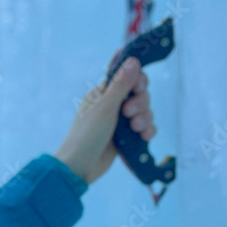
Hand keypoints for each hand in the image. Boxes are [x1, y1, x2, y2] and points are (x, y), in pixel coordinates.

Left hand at [53, 57, 155, 186]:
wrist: (79, 167)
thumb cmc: (86, 135)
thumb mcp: (104, 107)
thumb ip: (121, 84)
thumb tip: (133, 60)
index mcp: (103, 93)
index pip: (126, 76)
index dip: (137, 79)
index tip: (138, 87)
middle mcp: (112, 104)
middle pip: (139, 93)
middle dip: (140, 102)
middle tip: (128, 113)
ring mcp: (119, 121)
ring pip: (144, 111)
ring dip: (144, 118)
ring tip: (135, 128)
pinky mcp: (126, 136)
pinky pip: (144, 127)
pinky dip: (146, 130)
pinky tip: (143, 136)